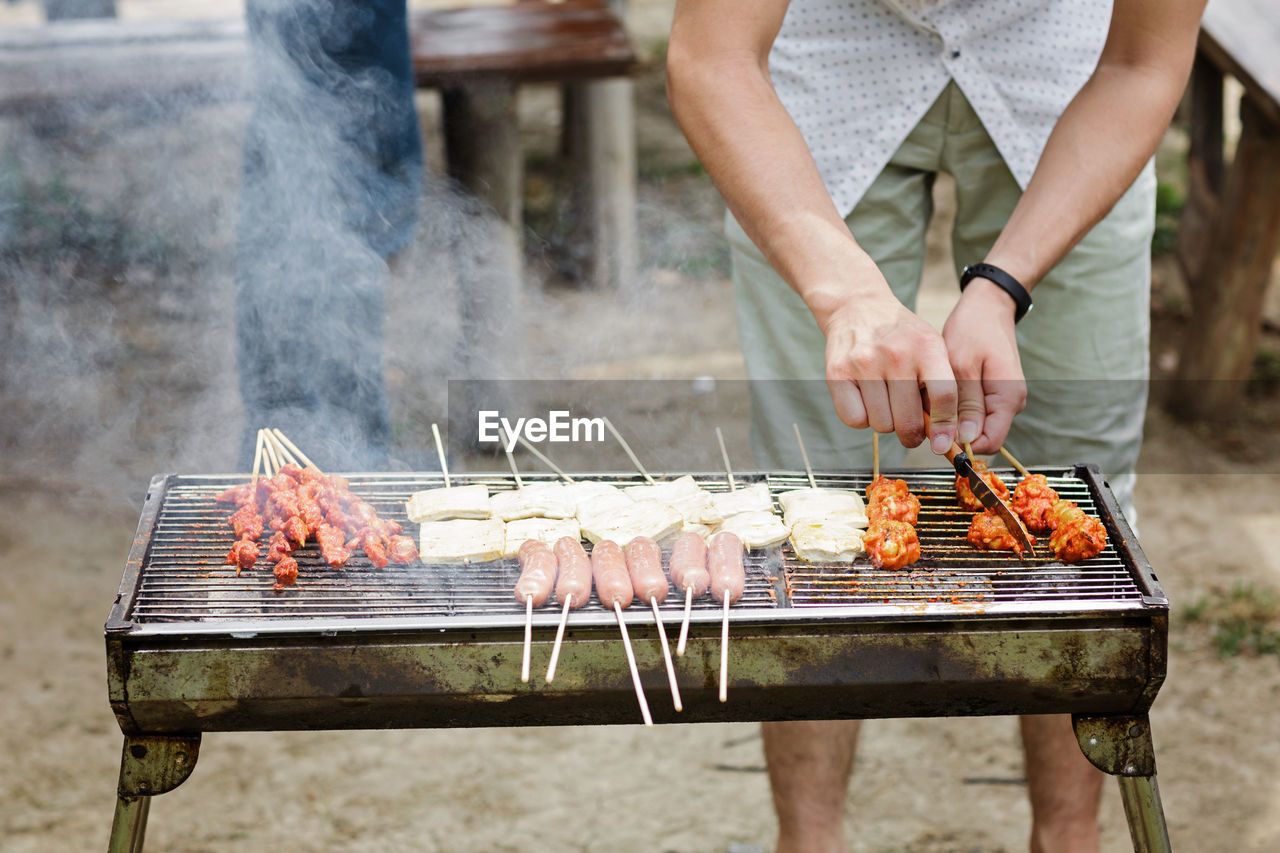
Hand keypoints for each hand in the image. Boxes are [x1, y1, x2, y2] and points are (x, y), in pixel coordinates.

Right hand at [819, 287, 957, 452]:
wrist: (857, 306)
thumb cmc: (900, 335)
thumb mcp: (929, 347)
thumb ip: (940, 385)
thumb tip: (944, 433)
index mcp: (927, 347)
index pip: (943, 396)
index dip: (945, 426)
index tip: (942, 444)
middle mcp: (896, 355)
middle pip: (909, 421)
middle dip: (912, 434)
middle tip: (910, 430)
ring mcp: (864, 364)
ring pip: (881, 425)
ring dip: (885, 423)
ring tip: (885, 403)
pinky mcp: (837, 373)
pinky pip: (854, 420)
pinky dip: (861, 419)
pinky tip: (865, 402)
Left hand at [941, 278, 1026, 452]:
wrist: (987, 306)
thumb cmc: (974, 329)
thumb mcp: (963, 366)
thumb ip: (965, 405)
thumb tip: (965, 441)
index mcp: (1008, 399)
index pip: (987, 443)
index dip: (960, 444)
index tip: (933, 429)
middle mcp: (1009, 404)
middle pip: (979, 437)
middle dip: (951, 428)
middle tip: (928, 403)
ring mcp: (1001, 400)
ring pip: (971, 425)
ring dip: (949, 416)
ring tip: (933, 390)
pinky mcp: (990, 394)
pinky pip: (970, 411)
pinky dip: (951, 404)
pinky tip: (939, 387)